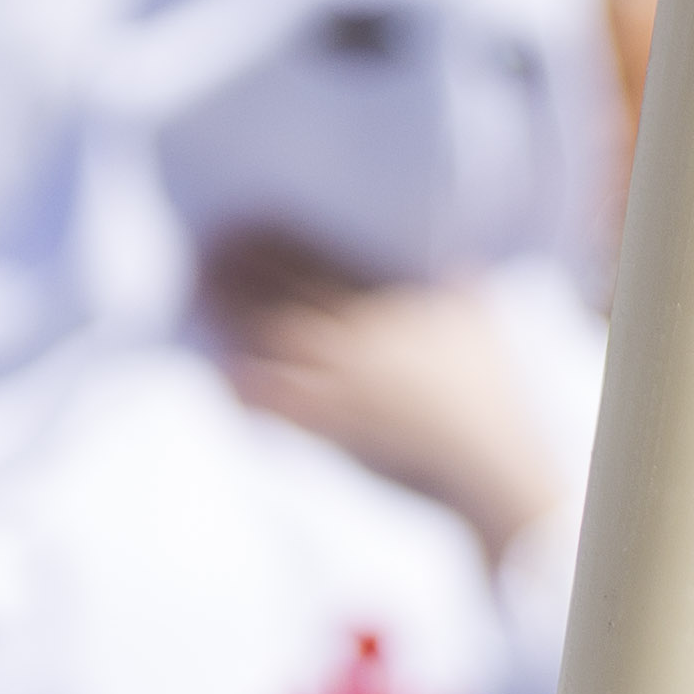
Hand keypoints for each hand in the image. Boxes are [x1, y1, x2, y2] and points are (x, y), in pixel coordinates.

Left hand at [197, 230, 570, 564]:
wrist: (493, 467)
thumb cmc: (492, 398)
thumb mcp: (480, 327)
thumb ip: (462, 287)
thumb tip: (455, 263)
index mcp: (396, 308)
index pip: (324, 263)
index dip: (278, 243)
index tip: (245, 226)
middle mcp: (365, 340)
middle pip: (287, 295)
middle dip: (241, 273)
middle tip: (204, 254)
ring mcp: (348, 385)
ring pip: (274, 340)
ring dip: (232, 315)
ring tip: (199, 295)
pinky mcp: (339, 429)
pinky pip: (278, 402)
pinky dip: (246, 386)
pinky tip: (220, 370)